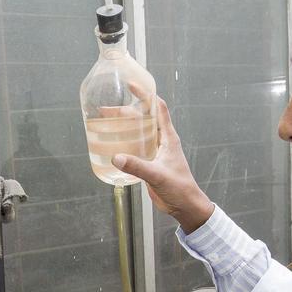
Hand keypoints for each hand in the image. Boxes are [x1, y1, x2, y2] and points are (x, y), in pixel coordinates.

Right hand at [110, 91, 213, 231]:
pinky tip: (112, 146)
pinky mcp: (150, 163)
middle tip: (107, 109)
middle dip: (125, 112)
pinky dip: (124, 143)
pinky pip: (135, 148)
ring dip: (123, 127)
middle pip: (143, 119)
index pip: (158, 108)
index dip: (146, 95)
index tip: (133, 85)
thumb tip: (116, 158)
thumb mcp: (157, 175)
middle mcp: (162, 141)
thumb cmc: (180, 188)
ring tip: (105, 124)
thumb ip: (137, 166)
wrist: (185, 206)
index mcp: (168, 138)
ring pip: (138, 133)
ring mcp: (156, 152)